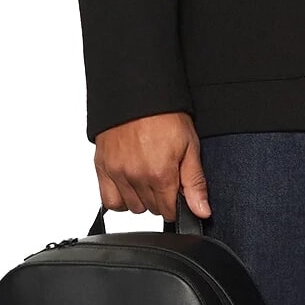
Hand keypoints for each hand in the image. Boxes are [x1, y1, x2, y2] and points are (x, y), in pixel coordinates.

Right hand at [93, 112, 210, 222]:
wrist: (138, 93)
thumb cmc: (165, 116)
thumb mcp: (190, 147)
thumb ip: (195, 183)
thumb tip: (201, 211)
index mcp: (160, 174)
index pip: (169, 211)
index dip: (176, 204)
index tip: (176, 191)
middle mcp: (136, 176)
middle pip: (151, 210)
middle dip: (160, 200)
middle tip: (163, 178)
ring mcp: (117, 173)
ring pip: (132, 207)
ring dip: (141, 199)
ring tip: (147, 178)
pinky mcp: (102, 167)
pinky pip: (109, 200)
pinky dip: (119, 198)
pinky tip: (129, 185)